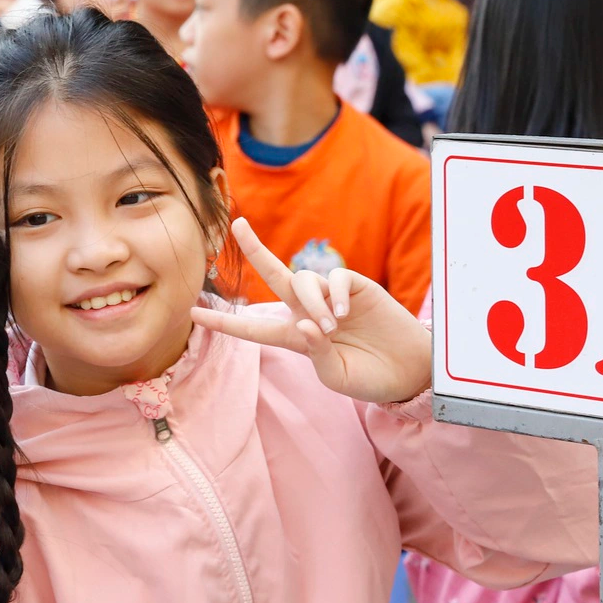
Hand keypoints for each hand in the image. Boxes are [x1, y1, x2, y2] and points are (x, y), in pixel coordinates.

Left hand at [190, 218, 432, 404]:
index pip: (252, 329)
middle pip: (275, 275)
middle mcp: (308, 311)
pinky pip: (334, 279)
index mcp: (294, 337)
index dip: (223, 324)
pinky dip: (334, 295)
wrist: (409, 370)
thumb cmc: (369, 377)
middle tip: (238, 225)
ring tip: (330, 327)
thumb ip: (315, 353)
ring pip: (303, 279)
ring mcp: (331, 297)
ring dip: (311, 302)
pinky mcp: (356, 287)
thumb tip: (303, 323)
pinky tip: (344, 315)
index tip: (192, 314)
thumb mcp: (336, 376)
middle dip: (255, 250)